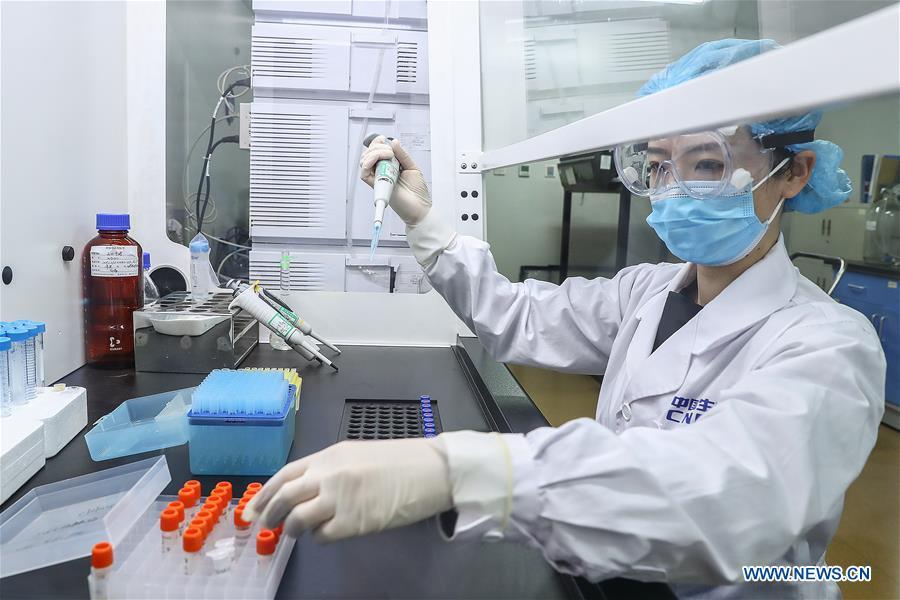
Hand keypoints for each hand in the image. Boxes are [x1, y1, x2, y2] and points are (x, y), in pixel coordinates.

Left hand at [243, 438, 452, 541]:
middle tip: (265, 524)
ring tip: (295, 532)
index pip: (285, 475)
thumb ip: (329, 469)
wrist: (430, 471)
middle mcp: (329, 475)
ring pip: (298, 518)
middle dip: (269, 513)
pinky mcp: (354, 522)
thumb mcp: (356, 455)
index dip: (264, 494)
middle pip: (285, 496)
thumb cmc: (398, 462)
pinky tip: (325, 533)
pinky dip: (318, 537)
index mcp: (329, 456)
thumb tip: (304, 489)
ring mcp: (340, 499)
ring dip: (292, 528)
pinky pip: (322, 535)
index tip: (252, 508)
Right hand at [360, 136, 431, 225]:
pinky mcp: (376, 186)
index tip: (383, 138)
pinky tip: (380, 162)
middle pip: (368, 154)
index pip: (376, 151)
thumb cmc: (418, 192)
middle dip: (377, 147)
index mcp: (390, 166)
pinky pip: (364, 174)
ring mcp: (378, 178)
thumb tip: (394, 142)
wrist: (419, 207)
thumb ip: (403, 155)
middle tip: (390, 152)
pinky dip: (368, 164)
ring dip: (375, 153)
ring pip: (364, 161)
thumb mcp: (412, 167)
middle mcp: (382, 172)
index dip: (377, 143)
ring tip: (389, 156)